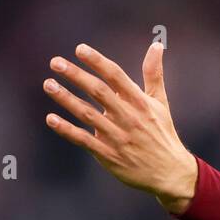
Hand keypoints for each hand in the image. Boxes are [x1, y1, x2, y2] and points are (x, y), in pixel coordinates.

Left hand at [43, 41, 197, 213]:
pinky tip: (51, 118)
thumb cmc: (163, 135)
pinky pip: (84, 140)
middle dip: (76, 76)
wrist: (170, 174)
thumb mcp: (161, 103)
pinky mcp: (109, 156)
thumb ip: (154, 74)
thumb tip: (157, 45)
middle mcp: (129, 118)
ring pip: (88, 115)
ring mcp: (118, 138)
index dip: (98, 62)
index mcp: (140, 103)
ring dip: (66, 99)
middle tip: (56, 62)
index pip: (116, 76)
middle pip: (99, 92)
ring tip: (49, 84)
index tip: (80, 49)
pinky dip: (67, 130)